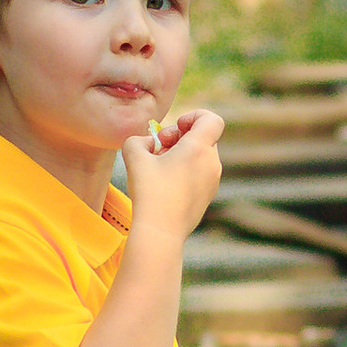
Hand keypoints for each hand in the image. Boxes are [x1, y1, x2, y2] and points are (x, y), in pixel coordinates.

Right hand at [119, 106, 223, 239]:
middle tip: (161, 148)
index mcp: (199, 149)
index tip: (176, 128)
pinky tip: (166, 183)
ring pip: (201, 156)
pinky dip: (186, 171)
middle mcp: (212, 163)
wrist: (161, 231)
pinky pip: (200, 174)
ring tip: (159, 167)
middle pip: (204, 137)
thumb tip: (150, 144)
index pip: (212, 119)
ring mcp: (213, 181)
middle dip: (181, 137)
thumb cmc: (149, 191)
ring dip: (182, 154)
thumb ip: (139, 140)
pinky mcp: (208, 196)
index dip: (194, 116)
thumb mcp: (133, 155)